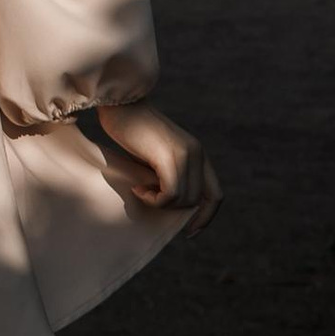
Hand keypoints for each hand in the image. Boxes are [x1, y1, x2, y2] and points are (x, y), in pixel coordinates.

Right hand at [95, 100, 217, 231]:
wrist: (119, 103)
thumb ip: (168, 174)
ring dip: (159, 202)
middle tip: (147, 197)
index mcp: (197, 153)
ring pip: (183, 199)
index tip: (190, 232)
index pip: (215, 194)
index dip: (206, 217)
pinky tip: (137, 187)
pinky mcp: (170, 157)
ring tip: (140, 189)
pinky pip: (171, 193)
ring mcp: (186, 154)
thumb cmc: (131, 129)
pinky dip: (154, 198)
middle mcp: (197, 153)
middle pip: (196, 201)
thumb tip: (169, 204)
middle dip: (172, 209)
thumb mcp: (156, 155)